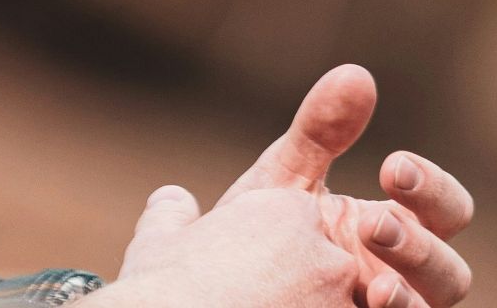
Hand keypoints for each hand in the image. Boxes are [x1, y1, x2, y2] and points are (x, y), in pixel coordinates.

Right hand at [96, 185, 355, 306]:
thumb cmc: (163, 289)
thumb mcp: (157, 240)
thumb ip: (172, 213)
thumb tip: (171, 199)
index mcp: (286, 211)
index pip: (302, 225)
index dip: (276, 254)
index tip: (246, 277)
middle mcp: (324, 251)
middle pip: (327, 267)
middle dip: (299, 287)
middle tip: (256, 300)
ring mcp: (339, 300)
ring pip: (337, 304)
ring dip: (308, 307)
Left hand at [219, 65, 474, 307]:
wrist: (210, 294)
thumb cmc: (258, 236)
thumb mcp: (284, 182)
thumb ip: (319, 132)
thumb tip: (357, 73)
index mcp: (392, 230)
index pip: (445, 209)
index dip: (432, 188)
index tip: (394, 167)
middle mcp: (400, 280)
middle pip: (450, 273)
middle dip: (420, 248)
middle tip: (374, 225)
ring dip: (410, 297)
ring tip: (376, 285)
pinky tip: (366, 307)